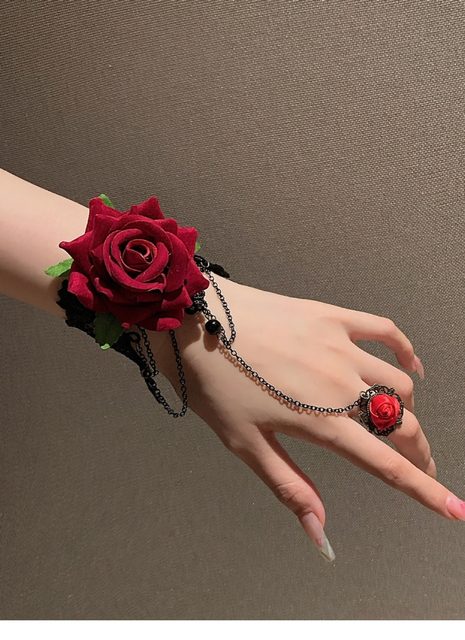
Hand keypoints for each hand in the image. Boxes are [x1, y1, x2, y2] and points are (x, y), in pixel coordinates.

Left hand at [149, 273, 464, 561]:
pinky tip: (409, 363)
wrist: (195, 321)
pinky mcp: (331, 317)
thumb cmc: (215, 383)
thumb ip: (290, 487)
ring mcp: (340, 347)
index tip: (455, 509)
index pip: (386, 464)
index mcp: (321, 423)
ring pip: (399, 382)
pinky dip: (405, 350)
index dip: (425, 490)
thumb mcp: (246, 444)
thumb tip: (320, 532)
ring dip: (405, 407)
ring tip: (395, 419)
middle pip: (402, 424)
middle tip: (416, 464)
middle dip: (417, 451)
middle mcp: (340, 385)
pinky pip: (384, 330)